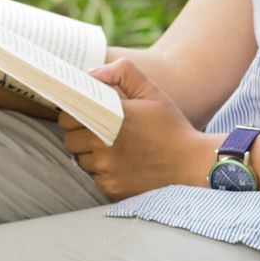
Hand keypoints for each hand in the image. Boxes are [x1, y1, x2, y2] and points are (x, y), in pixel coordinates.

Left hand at [58, 58, 210, 200]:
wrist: (191, 163)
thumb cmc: (170, 126)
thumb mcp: (152, 92)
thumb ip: (123, 73)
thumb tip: (92, 75)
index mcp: (111, 116)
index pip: (68, 117)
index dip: (74, 114)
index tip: (85, 113)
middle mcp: (103, 143)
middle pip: (69, 140)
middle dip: (81, 134)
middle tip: (101, 131)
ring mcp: (106, 168)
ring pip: (80, 160)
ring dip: (91, 154)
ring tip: (115, 148)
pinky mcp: (111, 187)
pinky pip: (95, 178)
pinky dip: (104, 171)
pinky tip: (124, 164)